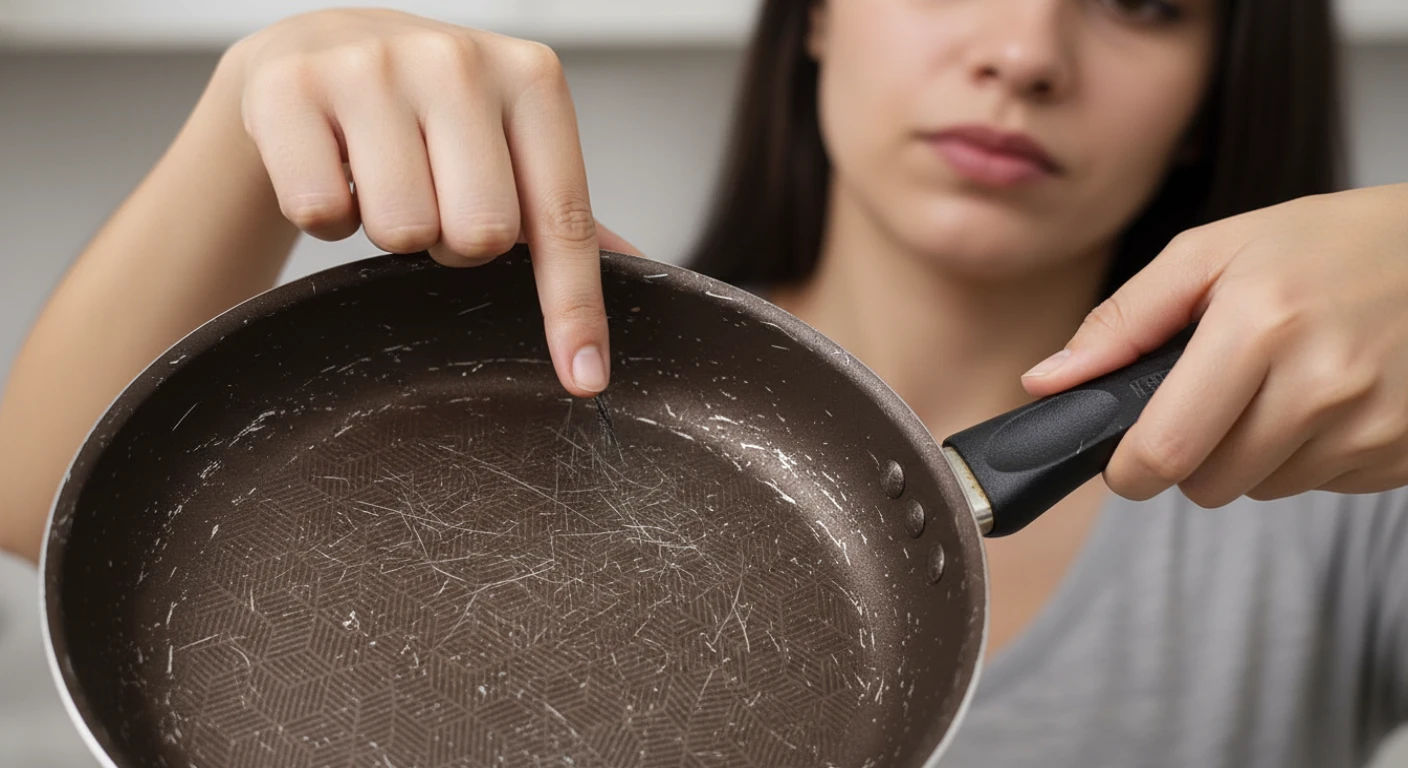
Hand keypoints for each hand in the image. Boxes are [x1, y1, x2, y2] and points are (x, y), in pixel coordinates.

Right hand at [226, 9, 639, 395]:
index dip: (573, 307)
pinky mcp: (290, 86)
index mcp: (531, 78)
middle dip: (457, 246)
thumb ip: (562, 210)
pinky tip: (334, 170)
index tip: (585, 375)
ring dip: (393, 230)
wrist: (317, 50)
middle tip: (437, 203)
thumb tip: (638, 271)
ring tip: (385, 180)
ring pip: (401, 229)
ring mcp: (370, 66)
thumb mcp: (507, 140)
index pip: (563, 217)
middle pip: (479, 235)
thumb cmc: (428, 111)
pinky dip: (326, 217)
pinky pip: (320, 213)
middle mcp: (457, 60)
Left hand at [1021, 184, 1407, 506]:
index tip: (1124, 456)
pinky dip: (1306, 456)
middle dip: (1189, 455)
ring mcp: (1370, 425)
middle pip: (1208, 485)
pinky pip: (1319, 486)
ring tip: (1278, 386)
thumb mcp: (1211, 253)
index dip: (1129, 468)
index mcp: (1260, 327)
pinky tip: (1325, 399)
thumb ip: (1122, 321)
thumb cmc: (1323, 245)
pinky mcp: (1403, 454)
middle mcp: (1321, 384)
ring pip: (1261, 491)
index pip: (1166, 451)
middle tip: (1213, 396)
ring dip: (1249, 455)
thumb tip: (1048, 381)